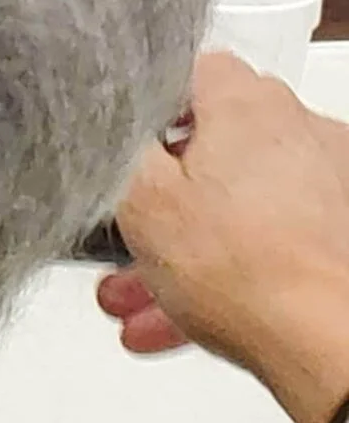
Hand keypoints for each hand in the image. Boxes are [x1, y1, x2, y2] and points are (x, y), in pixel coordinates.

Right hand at [103, 53, 348, 422]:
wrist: (330, 347)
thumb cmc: (252, 271)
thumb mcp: (140, 197)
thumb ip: (113, 146)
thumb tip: (98, 120)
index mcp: (247, 103)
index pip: (182, 75)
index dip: (142, 113)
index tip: (120, 148)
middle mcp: (296, 132)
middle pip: (208, 153)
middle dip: (159, 204)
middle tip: (128, 238)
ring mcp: (326, 189)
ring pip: (235, 210)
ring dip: (184, 249)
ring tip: (141, 296)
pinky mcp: (338, 240)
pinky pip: (268, 246)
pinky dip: (227, 274)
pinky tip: (180, 318)